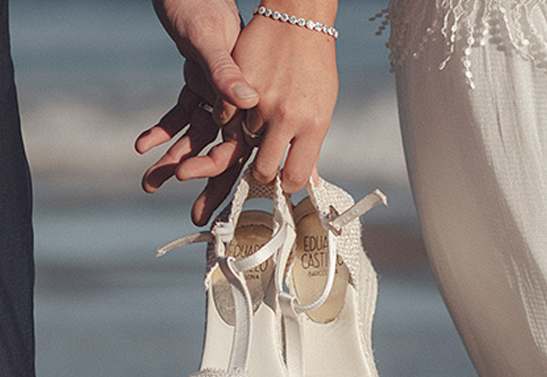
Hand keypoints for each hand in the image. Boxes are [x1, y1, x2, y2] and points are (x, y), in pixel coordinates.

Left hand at [139, 0, 263, 223]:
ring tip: (150, 183)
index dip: (229, 177)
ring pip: (197, 138)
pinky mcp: (196, 85)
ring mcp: (215, 95)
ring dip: (175, 161)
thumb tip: (244, 103)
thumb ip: (228, 75)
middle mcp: (235, 102)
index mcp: (248, 97)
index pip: (243, 147)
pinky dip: (162, 130)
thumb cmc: (205, 11)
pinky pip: (179, 115)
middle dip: (205, 184)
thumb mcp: (214, 42)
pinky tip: (142, 145)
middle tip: (193, 218)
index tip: (216, 205)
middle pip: (223, 152)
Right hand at [220, 3, 335, 196]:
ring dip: (247, 135)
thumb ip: (311, 144)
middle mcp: (286, 116)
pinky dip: (229, 116)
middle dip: (260, 172)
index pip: (294, 176)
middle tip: (261, 164)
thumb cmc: (314, 64)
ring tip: (258, 117)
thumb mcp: (322, 106)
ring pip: (242, 140)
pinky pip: (224, 117)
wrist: (297, 20)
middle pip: (262, 169)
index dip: (286, 185)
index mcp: (313, 124)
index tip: (282, 182)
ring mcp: (260, 101)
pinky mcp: (238, 86)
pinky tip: (240, 106)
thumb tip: (308, 180)